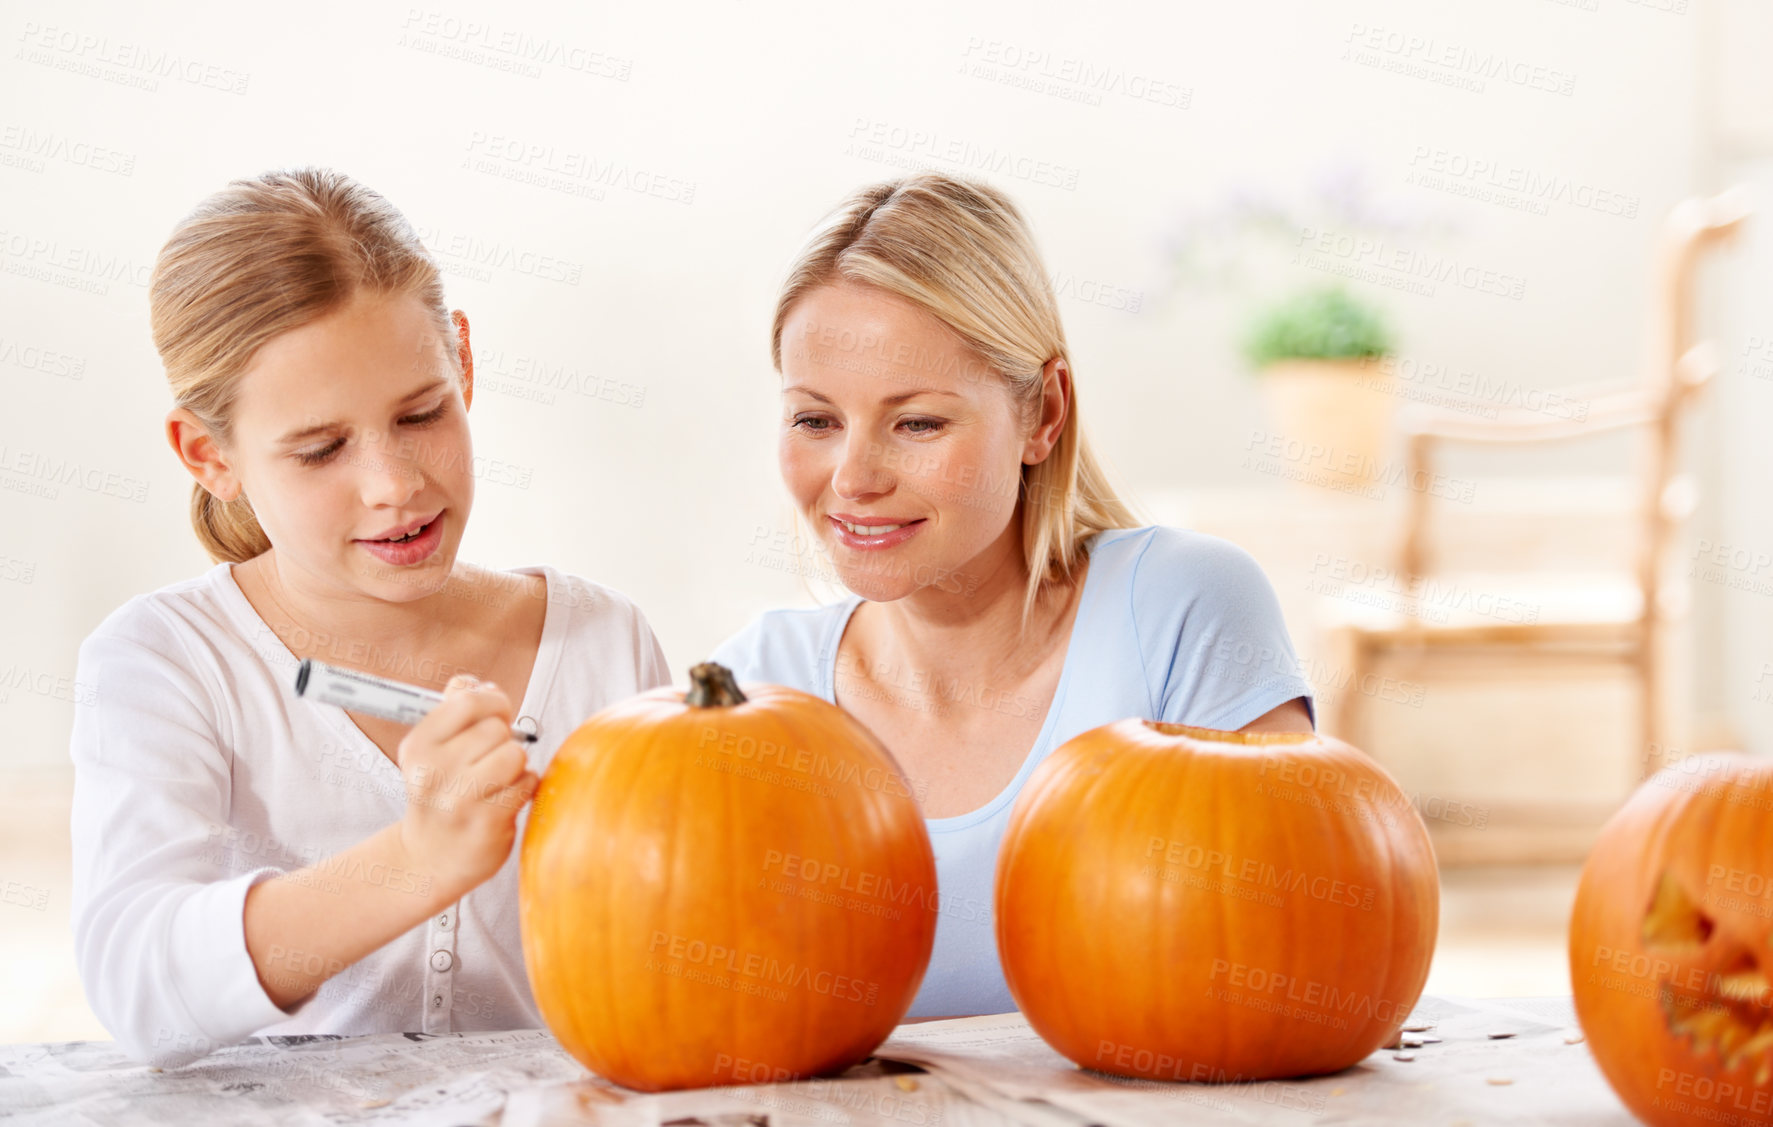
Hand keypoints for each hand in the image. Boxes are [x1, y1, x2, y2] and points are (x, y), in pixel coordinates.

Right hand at [393, 674, 540, 897]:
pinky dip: (523, 787)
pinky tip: (503, 799)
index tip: (496, 715)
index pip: (468, 700)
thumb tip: (472, 682)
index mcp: (418, 747)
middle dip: (502, 741)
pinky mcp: (488, 822)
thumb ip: (451, 711)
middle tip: (487, 762)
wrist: (428, 859)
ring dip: (515, 766)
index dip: (493, 702)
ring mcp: (460, 800)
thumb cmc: (438, 795)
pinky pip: (527, 783)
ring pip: (515, 754)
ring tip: (496, 781)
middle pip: (497, 729)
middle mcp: (434, 772)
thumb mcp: (430, 752)